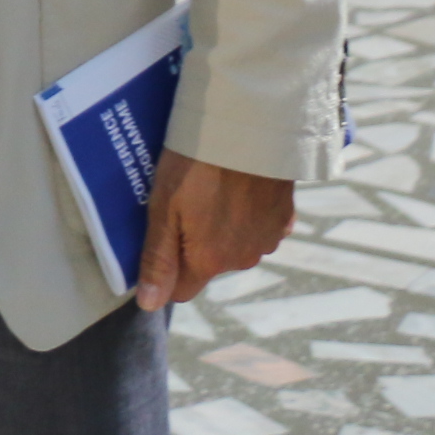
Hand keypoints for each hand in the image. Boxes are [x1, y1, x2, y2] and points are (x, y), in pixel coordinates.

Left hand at [130, 152, 294, 310]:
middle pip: (209, 265)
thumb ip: (158, 259)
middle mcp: (242, 259)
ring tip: (212, 188)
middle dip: (195, 243)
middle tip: (184, 201)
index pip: (181, 290)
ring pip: (236, 245)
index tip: (161, 236)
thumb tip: (149, 304)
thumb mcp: (164, 208)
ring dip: (224, 227)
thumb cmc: (196, 166)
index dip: (167, 269)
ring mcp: (267, 240)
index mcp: (209, 261)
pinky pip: (260, 226)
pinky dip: (250, 214)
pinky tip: (240, 187)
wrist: (248, 130)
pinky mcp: (285, 218)